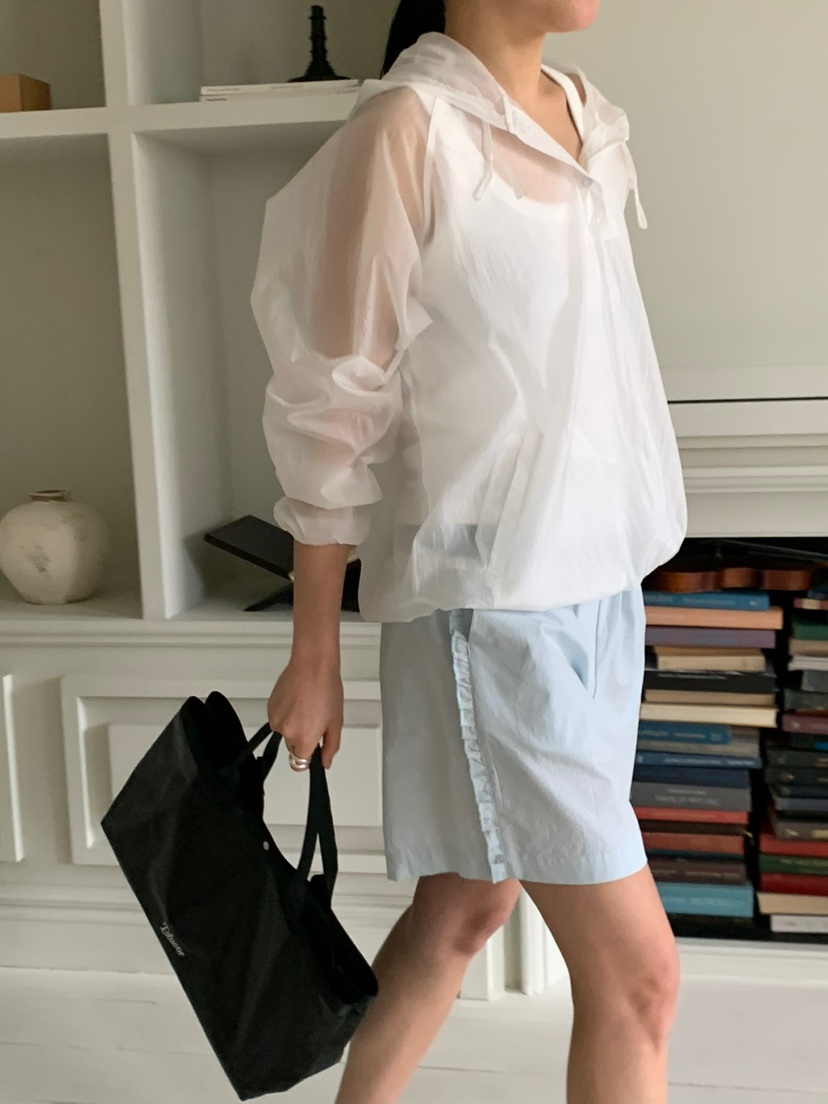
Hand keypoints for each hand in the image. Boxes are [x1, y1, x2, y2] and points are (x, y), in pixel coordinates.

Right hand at [267, 656, 343, 770]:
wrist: (312, 665)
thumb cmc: (326, 689)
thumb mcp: (336, 722)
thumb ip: (330, 746)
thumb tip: (325, 762)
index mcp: (305, 739)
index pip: (301, 762)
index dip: (310, 754)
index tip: (315, 745)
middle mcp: (287, 733)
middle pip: (293, 747)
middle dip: (302, 738)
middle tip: (314, 719)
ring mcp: (276, 720)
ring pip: (285, 733)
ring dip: (293, 725)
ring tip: (305, 706)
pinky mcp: (270, 708)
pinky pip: (278, 719)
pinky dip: (286, 714)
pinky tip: (296, 701)